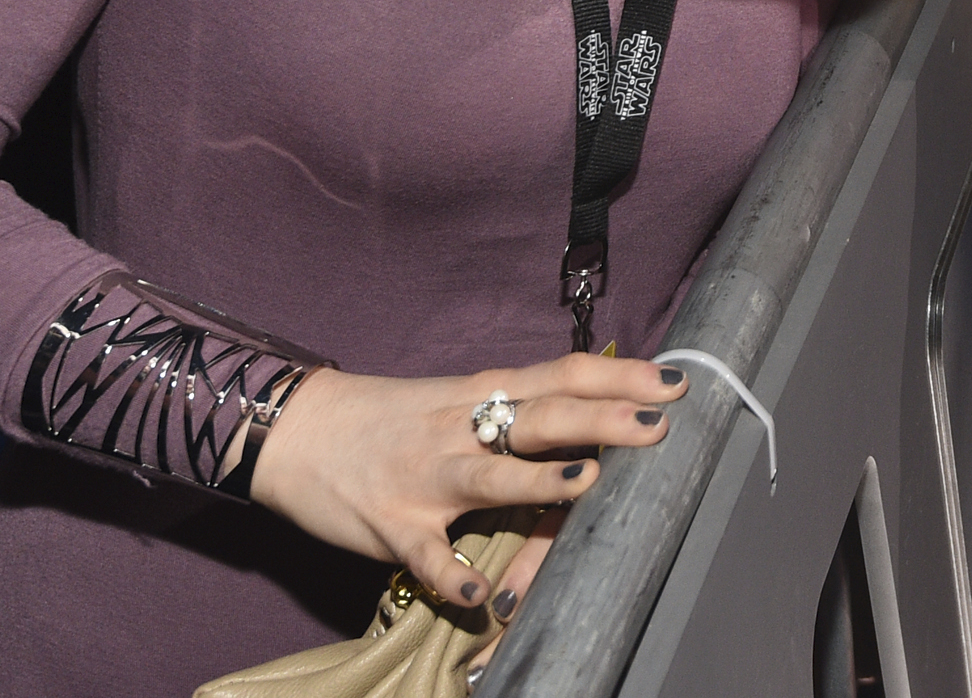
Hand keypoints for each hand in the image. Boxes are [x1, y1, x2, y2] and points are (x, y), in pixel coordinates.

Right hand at [246, 355, 685, 613]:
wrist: (297, 432)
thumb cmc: (390, 416)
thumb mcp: (456, 397)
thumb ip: (516, 404)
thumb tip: (592, 407)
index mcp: (481, 393)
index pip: (561, 374)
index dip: (619, 378)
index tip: (674, 383)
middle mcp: (460, 429)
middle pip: (539, 417)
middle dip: (600, 420)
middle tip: (657, 426)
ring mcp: (426, 478)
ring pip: (489, 477)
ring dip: (538, 482)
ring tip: (585, 482)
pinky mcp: (392, 526)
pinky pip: (426, 556)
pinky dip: (452, 576)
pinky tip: (480, 596)